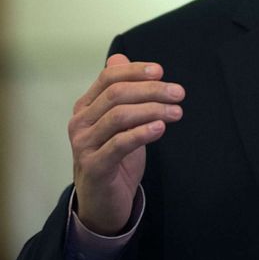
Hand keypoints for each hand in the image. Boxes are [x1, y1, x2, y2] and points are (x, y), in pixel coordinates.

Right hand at [68, 53, 184, 234]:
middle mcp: (80, 122)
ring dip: (152, 110)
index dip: (135, 71)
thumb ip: (120, 93)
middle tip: (178, 93)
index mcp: (85, 107)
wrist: (102, 202)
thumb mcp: (119, 123)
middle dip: (151, 90)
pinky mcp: (94, 166)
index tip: (161, 71)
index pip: (108, 77)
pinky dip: (142, 133)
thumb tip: (119, 57)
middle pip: (116, 94)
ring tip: (176, 111)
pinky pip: (119, 144)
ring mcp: (84, 145)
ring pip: (119, 116)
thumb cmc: (114, 158)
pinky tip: (160, 128)